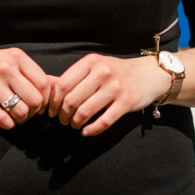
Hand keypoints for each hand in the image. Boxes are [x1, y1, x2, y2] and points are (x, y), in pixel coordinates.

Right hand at [0, 46, 53, 129]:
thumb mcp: (10, 62)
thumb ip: (32, 73)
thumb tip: (59, 85)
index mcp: (17, 57)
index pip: (44, 84)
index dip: (45, 99)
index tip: (39, 104)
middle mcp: (5, 67)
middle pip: (35, 99)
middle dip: (34, 110)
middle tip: (27, 111)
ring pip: (21, 111)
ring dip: (21, 118)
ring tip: (15, 114)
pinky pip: (3, 119)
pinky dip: (7, 124)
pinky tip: (4, 119)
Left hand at [50, 53, 172, 134]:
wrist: (149, 75)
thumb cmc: (116, 72)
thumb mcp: (95, 67)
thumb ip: (72, 77)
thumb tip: (45, 87)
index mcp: (91, 62)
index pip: (62, 85)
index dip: (53, 102)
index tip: (51, 111)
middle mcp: (103, 72)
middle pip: (71, 100)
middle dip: (63, 115)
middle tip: (62, 120)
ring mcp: (116, 87)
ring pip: (85, 112)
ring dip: (75, 123)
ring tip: (74, 125)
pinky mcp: (127, 102)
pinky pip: (103, 121)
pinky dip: (91, 130)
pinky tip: (86, 131)